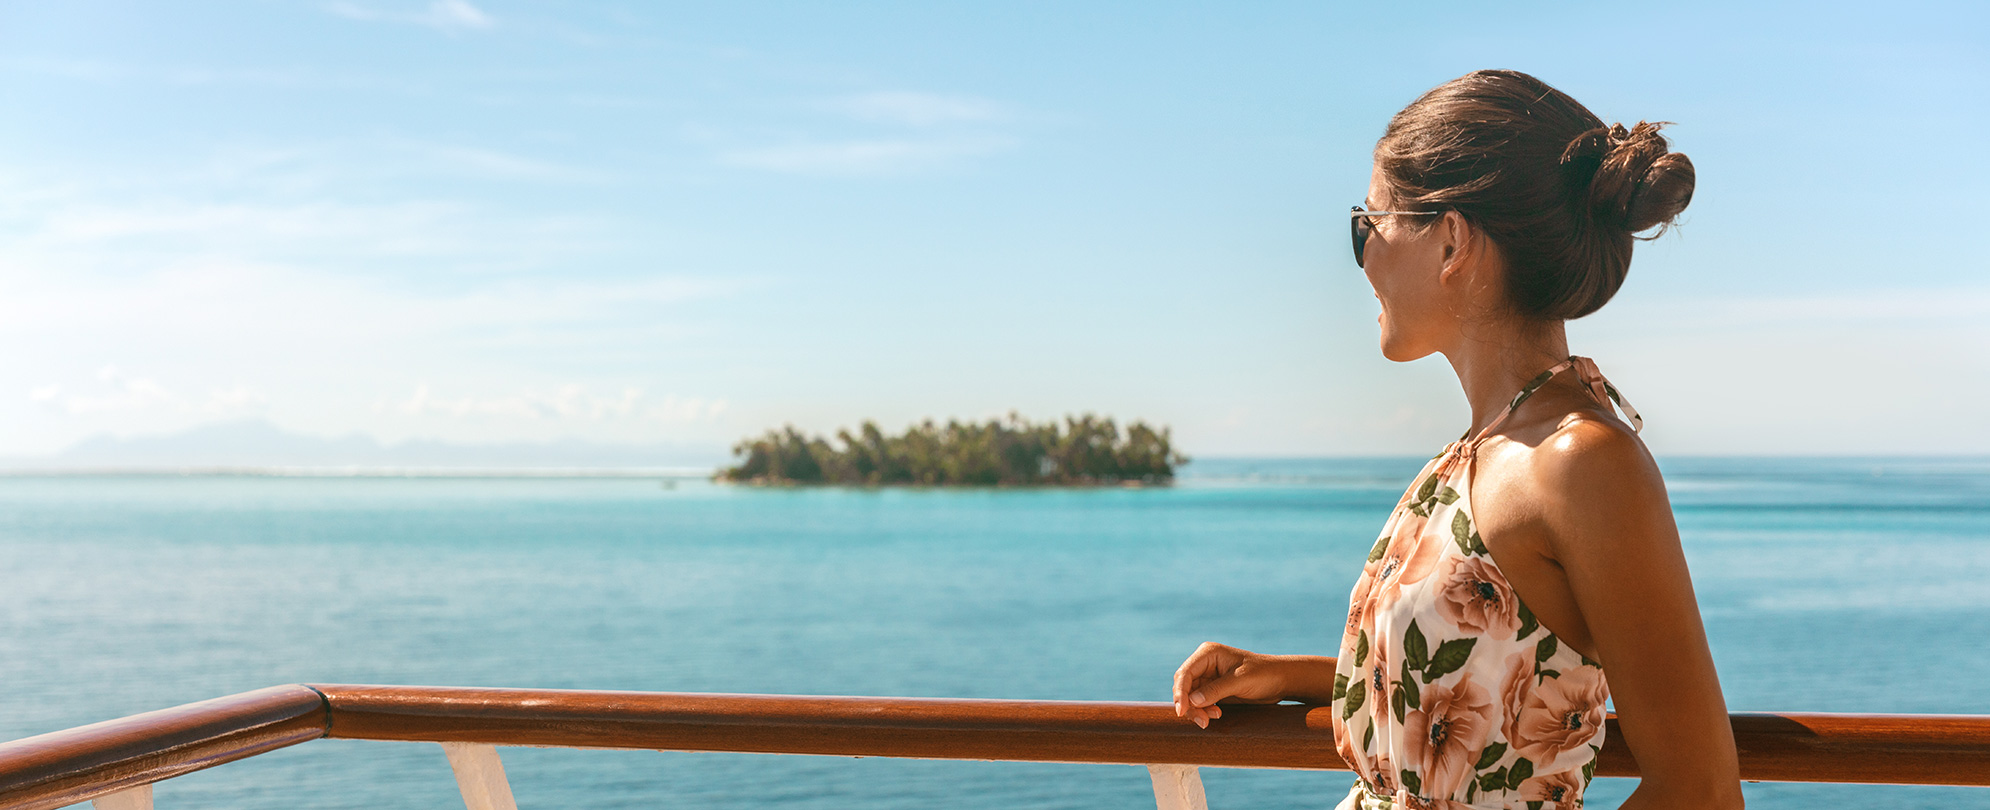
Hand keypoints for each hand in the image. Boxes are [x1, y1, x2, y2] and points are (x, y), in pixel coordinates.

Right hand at [1171, 641, 1287, 728]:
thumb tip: (1192, 701)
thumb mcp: (1240, 681)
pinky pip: (1200, 703)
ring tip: (1212, 719)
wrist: (1281, 680)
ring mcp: (1209, 677)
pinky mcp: (1214, 690)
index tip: (1182, 711)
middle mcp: (1205, 664)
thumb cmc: (1263, 674)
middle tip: (1202, 721)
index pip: (1185, 673)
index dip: (1180, 692)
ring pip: (1190, 697)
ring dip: (1197, 710)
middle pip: (1184, 687)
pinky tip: (1217, 715)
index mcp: (1208, 654)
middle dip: (1190, 705)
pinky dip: (1204, 711)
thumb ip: (1215, 690)